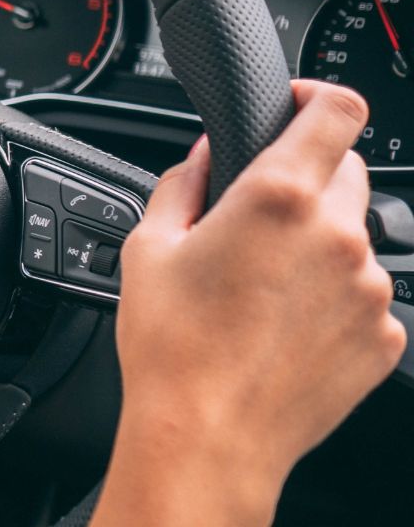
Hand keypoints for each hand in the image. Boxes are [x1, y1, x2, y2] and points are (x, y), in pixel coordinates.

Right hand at [94, 81, 404, 525]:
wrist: (208, 438)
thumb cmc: (172, 347)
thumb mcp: (148, 246)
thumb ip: (185, 182)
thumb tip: (208, 154)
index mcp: (278, 198)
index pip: (338, 109)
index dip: (319, 95)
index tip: (297, 105)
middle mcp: (337, 236)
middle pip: (347, 169)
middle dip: (307, 175)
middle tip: (258, 214)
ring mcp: (369, 289)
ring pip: (354, 235)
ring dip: (318, 241)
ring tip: (262, 286)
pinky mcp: (385, 336)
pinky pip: (364, 294)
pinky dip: (332, 296)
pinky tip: (283, 324)